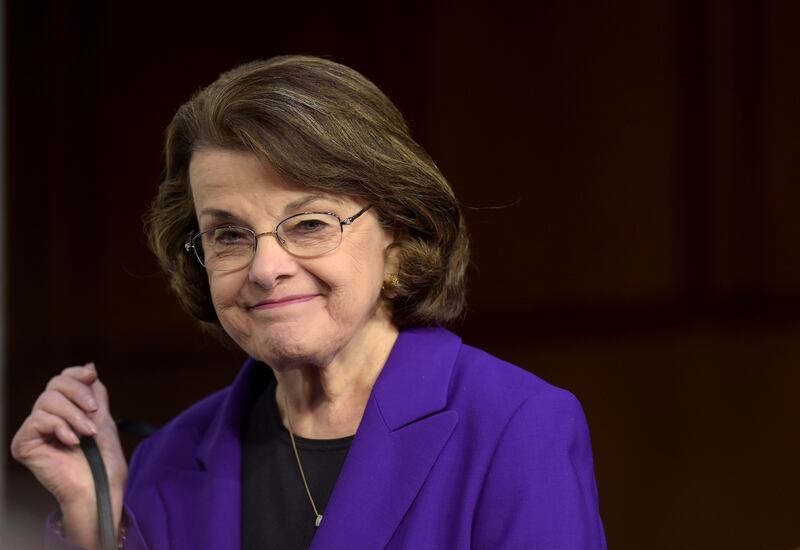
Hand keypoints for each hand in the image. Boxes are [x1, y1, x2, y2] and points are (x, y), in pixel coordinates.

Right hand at [10, 363, 127, 549]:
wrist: (100, 486)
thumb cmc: (103, 460)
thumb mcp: (103, 417)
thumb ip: (94, 392)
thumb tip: (89, 367)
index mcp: (64, 410)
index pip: (61, 379)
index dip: (76, 375)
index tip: (92, 377)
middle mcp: (46, 418)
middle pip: (54, 384)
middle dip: (79, 394)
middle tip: (94, 412)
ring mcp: (34, 431)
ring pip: (47, 400)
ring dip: (74, 416)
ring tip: (88, 433)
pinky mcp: (24, 444)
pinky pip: (37, 420)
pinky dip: (59, 427)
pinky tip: (71, 441)